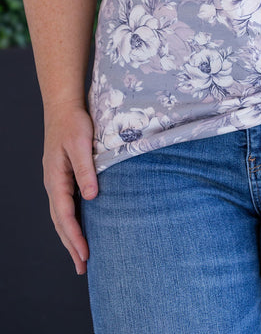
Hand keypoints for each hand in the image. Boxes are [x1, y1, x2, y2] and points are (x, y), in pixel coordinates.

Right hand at [42, 104, 97, 274]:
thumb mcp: (82, 144)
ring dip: (70, 237)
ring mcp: (56, 181)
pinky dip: (71, 222)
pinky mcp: (63, 177)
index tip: (85, 254)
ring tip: (81, 257)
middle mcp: (53, 183)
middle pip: (60, 222)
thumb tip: (91, 197)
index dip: (75, 237)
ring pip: (61, 216)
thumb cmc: (73, 123)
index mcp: (56, 179)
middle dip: (71, 246)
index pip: (65, 215)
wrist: (63, 107)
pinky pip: (65, 206)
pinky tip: (80, 229)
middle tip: (83, 268)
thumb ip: (86, 170)